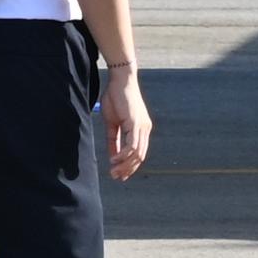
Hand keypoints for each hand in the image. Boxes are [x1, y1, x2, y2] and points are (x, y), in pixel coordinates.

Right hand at [102, 67, 151, 181]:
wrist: (119, 80)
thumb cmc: (115, 98)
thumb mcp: (112, 123)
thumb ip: (113, 140)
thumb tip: (113, 156)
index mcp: (141, 129)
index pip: (139, 153)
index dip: (130, 166)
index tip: (119, 175)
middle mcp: (145, 129)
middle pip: (139, 157)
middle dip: (128, 169)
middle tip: (115, 177)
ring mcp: (142, 127)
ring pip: (137, 154)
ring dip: (125, 165)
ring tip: (113, 171)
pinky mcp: (136, 123)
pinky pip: (132, 145)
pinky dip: (123, 155)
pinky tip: (113, 159)